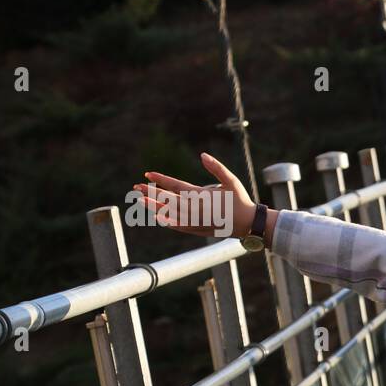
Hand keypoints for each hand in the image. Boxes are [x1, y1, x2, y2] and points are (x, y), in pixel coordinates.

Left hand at [132, 153, 264, 240]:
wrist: (249, 225)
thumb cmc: (240, 200)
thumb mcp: (231, 180)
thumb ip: (217, 167)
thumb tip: (202, 155)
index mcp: (202, 196)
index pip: (175, 186)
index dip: (161, 179)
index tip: (147, 174)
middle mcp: (196, 209)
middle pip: (168, 200)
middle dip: (151, 192)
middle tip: (136, 187)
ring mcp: (196, 221)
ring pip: (170, 213)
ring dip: (155, 207)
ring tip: (141, 201)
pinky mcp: (199, 230)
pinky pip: (179, 226)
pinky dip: (168, 222)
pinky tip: (158, 218)